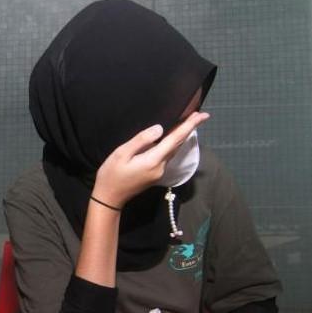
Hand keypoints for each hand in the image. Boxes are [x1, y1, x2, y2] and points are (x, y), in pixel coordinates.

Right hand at [92, 111, 209, 208]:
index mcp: (153, 160)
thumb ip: (141, 140)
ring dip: (182, 136)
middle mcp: (161, 166)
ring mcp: (159, 172)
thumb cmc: (111, 174)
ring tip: (189, 123)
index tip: (202, 116)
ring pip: (173, 150)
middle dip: (189, 129)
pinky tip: (172, 138)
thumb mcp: (121, 154)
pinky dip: (173, 144)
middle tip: (200, 114)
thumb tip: (159, 128)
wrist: (109, 198)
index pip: (175, 139)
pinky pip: (167, 155)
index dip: (189, 126)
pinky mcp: (155, 174)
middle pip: (178, 144)